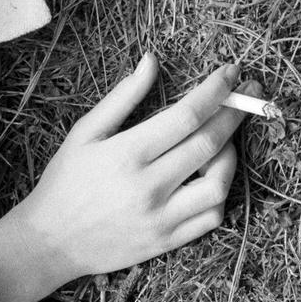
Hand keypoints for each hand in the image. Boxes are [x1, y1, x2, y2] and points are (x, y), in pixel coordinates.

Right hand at [14, 56, 256, 282]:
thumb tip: (152, 60)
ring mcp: (161, 217)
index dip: (215, 91)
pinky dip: (220, 192)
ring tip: (225, 138)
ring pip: (218, 185)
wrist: (51, 240)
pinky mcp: (167, 241)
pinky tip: (213, 173)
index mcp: (128, 153)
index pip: (186, 115)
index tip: (231, 73)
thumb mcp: (86, 131)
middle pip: (209, 143)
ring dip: (231, 156)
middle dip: (235, 113)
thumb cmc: (66, 179)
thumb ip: (124, 96)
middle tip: (249, 92)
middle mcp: (149, 186)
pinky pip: (210, 217)